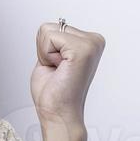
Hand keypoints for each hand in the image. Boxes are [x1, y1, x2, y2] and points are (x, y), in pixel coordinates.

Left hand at [30, 20, 103, 140]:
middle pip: (49, 27)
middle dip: (45, 50)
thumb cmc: (55, 92)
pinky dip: (46, 56)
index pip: (54, 26)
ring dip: (45, 54)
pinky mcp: (82, 50)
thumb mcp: (53, 58)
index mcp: (90, 42)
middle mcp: (94, 41)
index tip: (59, 68)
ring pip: (47, 31)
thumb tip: (55, 26)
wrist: (58, 114)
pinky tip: (60, 70)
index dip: (46, 49)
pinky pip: (48, 38)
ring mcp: (91, 44)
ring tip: (59, 71)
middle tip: (58, 71)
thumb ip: (55, 41)